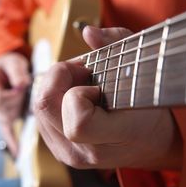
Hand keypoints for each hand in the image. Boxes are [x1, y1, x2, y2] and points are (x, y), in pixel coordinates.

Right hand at [0, 52, 30, 155]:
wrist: (7, 68)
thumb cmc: (10, 64)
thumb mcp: (13, 62)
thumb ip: (17, 72)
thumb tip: (22, 86)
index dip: (14, 96)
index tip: (23, 88)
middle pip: (3, 111)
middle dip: (18, 103)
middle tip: (26, 91)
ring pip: (7, 119)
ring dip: (19, 111)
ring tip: (23, 98)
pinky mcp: (2, 117)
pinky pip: (5, 131)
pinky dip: (12, 141)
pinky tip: (18, 152)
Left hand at [34, 26, 182, 169]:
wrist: (146, 144)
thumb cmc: (147, 109)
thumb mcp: (142, 71)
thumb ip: (117, 45)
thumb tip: (88, 32)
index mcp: (110, 140)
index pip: (77, 123)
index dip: (79, 94)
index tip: (96, 86)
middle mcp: (83, 153)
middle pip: (44, 106)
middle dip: (59, 77)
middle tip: (82, 72)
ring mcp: (67, 154)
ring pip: (38, 109)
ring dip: (55, 86)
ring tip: (80, 84)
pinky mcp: (57, 150)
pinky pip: (40, 116)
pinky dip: (53, 98)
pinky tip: (73, 98)